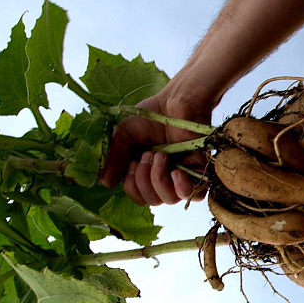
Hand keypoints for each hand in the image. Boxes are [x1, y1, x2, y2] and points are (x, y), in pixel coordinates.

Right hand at [98, 90, 211, 205]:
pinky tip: (176, 172)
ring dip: (159, 179)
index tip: (131, 163)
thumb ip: (114, 158)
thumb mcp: (124, 135)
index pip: (138, 196)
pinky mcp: (199, 171)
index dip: (132, 186)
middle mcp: (164, 177)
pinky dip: (181, 187)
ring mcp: (182, 175)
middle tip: (147, 155)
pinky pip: (192, 194)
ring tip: (161, 156)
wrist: (177, 101)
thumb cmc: (152, 115)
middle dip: (144, 180)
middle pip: (152, 201)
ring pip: (169, 199)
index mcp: (146, 172)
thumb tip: (105, 183)